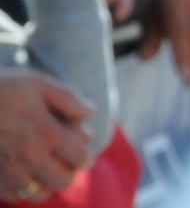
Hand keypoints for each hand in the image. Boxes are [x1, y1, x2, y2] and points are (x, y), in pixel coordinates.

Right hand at [0, 68, 91, 200]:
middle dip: (69, 171)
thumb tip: (90, 113)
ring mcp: (8, 171)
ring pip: (38, 194)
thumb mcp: (38, 83)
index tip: (79, 148)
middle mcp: (28, 157)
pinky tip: (20, 171)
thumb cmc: (2, 88)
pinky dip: (20, 188)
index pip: (80, 159)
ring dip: (45, 183)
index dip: (85, 155)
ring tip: (41, 167)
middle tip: (62, 159)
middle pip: (63, 181)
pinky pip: (13, 195)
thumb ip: (69, 99)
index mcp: (46, 133)